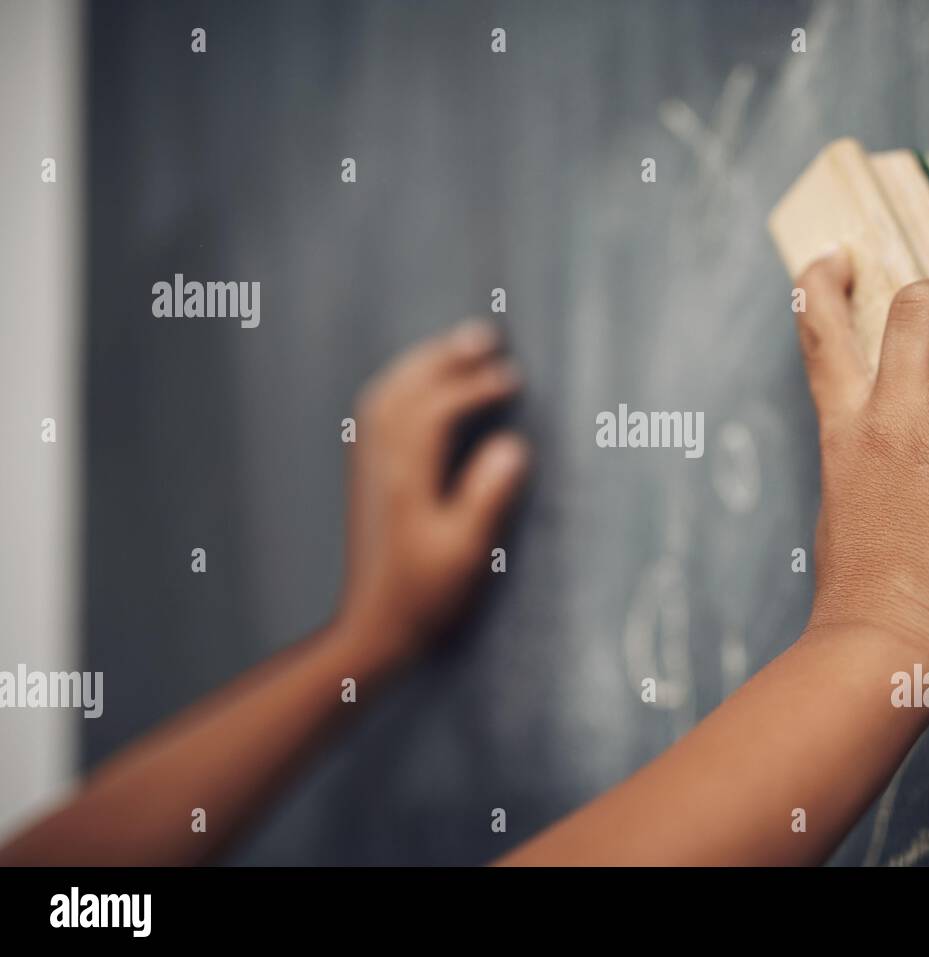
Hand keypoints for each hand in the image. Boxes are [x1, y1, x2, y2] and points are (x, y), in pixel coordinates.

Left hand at [335, 320, 528, 657]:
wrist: (375, 627)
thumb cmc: (427, 594)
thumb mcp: (467, 551)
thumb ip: (488, 497)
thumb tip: (514, 447)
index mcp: (407, 476)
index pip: (438, 410)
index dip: (475, 387)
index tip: (513, 377)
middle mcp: (382, 463)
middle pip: (407, 390)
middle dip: (446, 358)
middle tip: (486, 337)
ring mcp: (370, 468)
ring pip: (388, 396)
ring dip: (423, 365)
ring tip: (458, 348)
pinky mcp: (368, 478)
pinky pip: (377, 412)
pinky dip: (402, 386)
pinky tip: (421, 386)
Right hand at [796, 250, 928, 669]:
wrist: (879, 647)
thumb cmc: (866, 598)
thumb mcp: (845, 510)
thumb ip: (869, 466)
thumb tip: (910, 456)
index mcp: (846, 430)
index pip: (821, 333)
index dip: (825, 283)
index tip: (840, 259)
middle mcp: (889, 417)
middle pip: (921, 304)